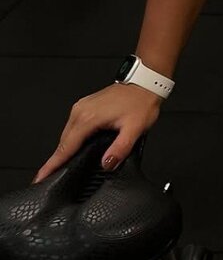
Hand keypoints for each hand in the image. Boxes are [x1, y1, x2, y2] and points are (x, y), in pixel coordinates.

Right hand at [32, 83, 163, 183]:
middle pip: (63, 142)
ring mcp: (81, 107)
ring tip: (58, 167)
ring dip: (63, 150)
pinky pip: (73, 127)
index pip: (66, 146)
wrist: (145, 83)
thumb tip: (107, 163)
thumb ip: (120, 149)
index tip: (41, 176)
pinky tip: (73, 148)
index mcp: (88, 117)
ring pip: (67, 134)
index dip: (53, 164)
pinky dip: (70, 140)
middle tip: (48, 177)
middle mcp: (80, 111)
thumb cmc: (141, 102)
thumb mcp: (135, 129)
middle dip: (56, 160)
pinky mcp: (85, 106)